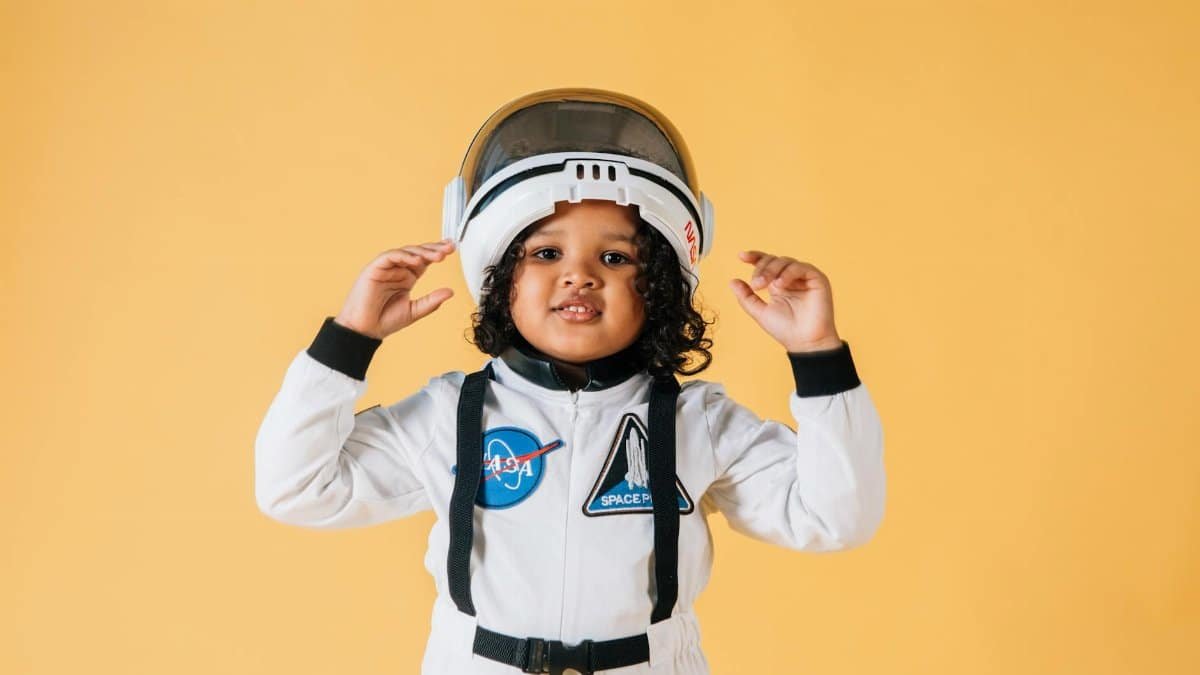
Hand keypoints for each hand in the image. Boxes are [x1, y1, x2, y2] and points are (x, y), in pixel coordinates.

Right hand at [334, 239, 456, 339]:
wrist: (365, 330)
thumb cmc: (384, 321)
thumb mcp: (414, 311)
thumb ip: (431, 301)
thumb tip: (450, 292)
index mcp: (407, 278)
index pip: (424, 260)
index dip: (437, 253)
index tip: (452, 249)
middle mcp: (397, 270)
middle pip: (417, 253)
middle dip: (434, 249)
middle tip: (449, 248)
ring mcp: (386, 268)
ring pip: (406, 252)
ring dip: (423, 252)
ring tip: (438, 255)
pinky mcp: (374, 268)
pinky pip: (390, 256)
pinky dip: (404, 256)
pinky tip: (417, 260)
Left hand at [729, 250, 842, 352]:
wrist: (805, 343)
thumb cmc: (785, 330)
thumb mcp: (759, 312)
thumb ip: (746, 297)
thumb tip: (732, 281)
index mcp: (778, 284)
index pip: (767, 263)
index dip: (755, 257)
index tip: (741, 256)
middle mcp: (791, 279)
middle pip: (774, 260)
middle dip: (761, 269)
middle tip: (755, 285)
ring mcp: (804, 278)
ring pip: (786, 261)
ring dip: (771, 270)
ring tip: (764, 285)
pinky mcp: (817, 279)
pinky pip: (801, 267)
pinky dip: (787, 273)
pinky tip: (779, 285)